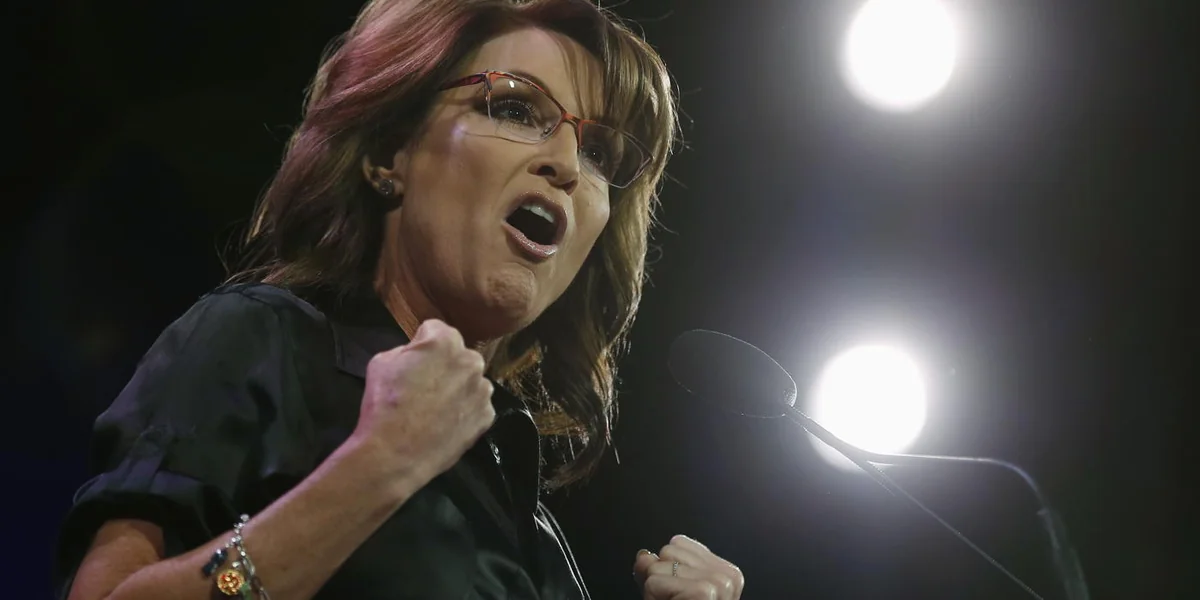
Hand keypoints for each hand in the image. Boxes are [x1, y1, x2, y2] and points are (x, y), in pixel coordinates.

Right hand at [351, 319, 494, 485]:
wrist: (394, 454)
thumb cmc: (383, 404)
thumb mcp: (382, 361)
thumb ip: (406, 350)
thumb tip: (417, 354)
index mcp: (445, 341)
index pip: (435, 330)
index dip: (420, 345)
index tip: (411, 363)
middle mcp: (471, 360)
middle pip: (458, 355)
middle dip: (444, 365)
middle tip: (424, 387)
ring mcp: (483, 390)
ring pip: (470, 381)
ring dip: (457, 388)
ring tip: (435, 409)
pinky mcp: (487, 416)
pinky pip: (476, 406)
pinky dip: (464, 412)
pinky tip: (445, 424)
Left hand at [633, 535, 743, 599]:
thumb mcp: (672, 592)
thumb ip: (657, 571)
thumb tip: (643, 556)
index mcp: (725, 571)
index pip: (679, 543)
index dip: (669, 569)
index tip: (680, 593)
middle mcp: (727, 575)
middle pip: (668, 551)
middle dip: (661, 577)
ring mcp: (718, 582)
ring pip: (658, 565)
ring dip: (656, 590)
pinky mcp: (704, 592)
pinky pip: (655, 582)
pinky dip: (653, 597)